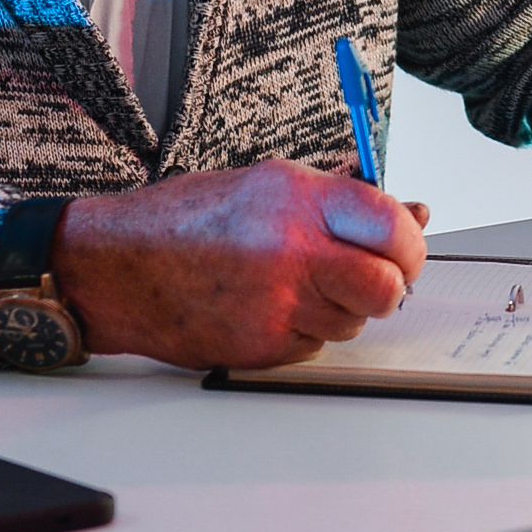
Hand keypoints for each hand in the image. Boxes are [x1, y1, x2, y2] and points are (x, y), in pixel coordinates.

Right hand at [50, 160, 428, 371]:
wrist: (115, 266)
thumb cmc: (188, 220)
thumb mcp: (270, 185)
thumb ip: (345, 202)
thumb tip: (415, 215)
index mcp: (298, 198)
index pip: (392, 227)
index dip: (409, 245)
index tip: (404, 250)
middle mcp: (292, 250)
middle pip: (386, 287)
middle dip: (389, 287)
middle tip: (371, 278)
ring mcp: (276, 304)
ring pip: (352, 322)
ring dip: (340, 310)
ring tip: (296, 284)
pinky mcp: (261, 346)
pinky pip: (314, 347)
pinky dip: (303, 332)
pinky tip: (268, 307)